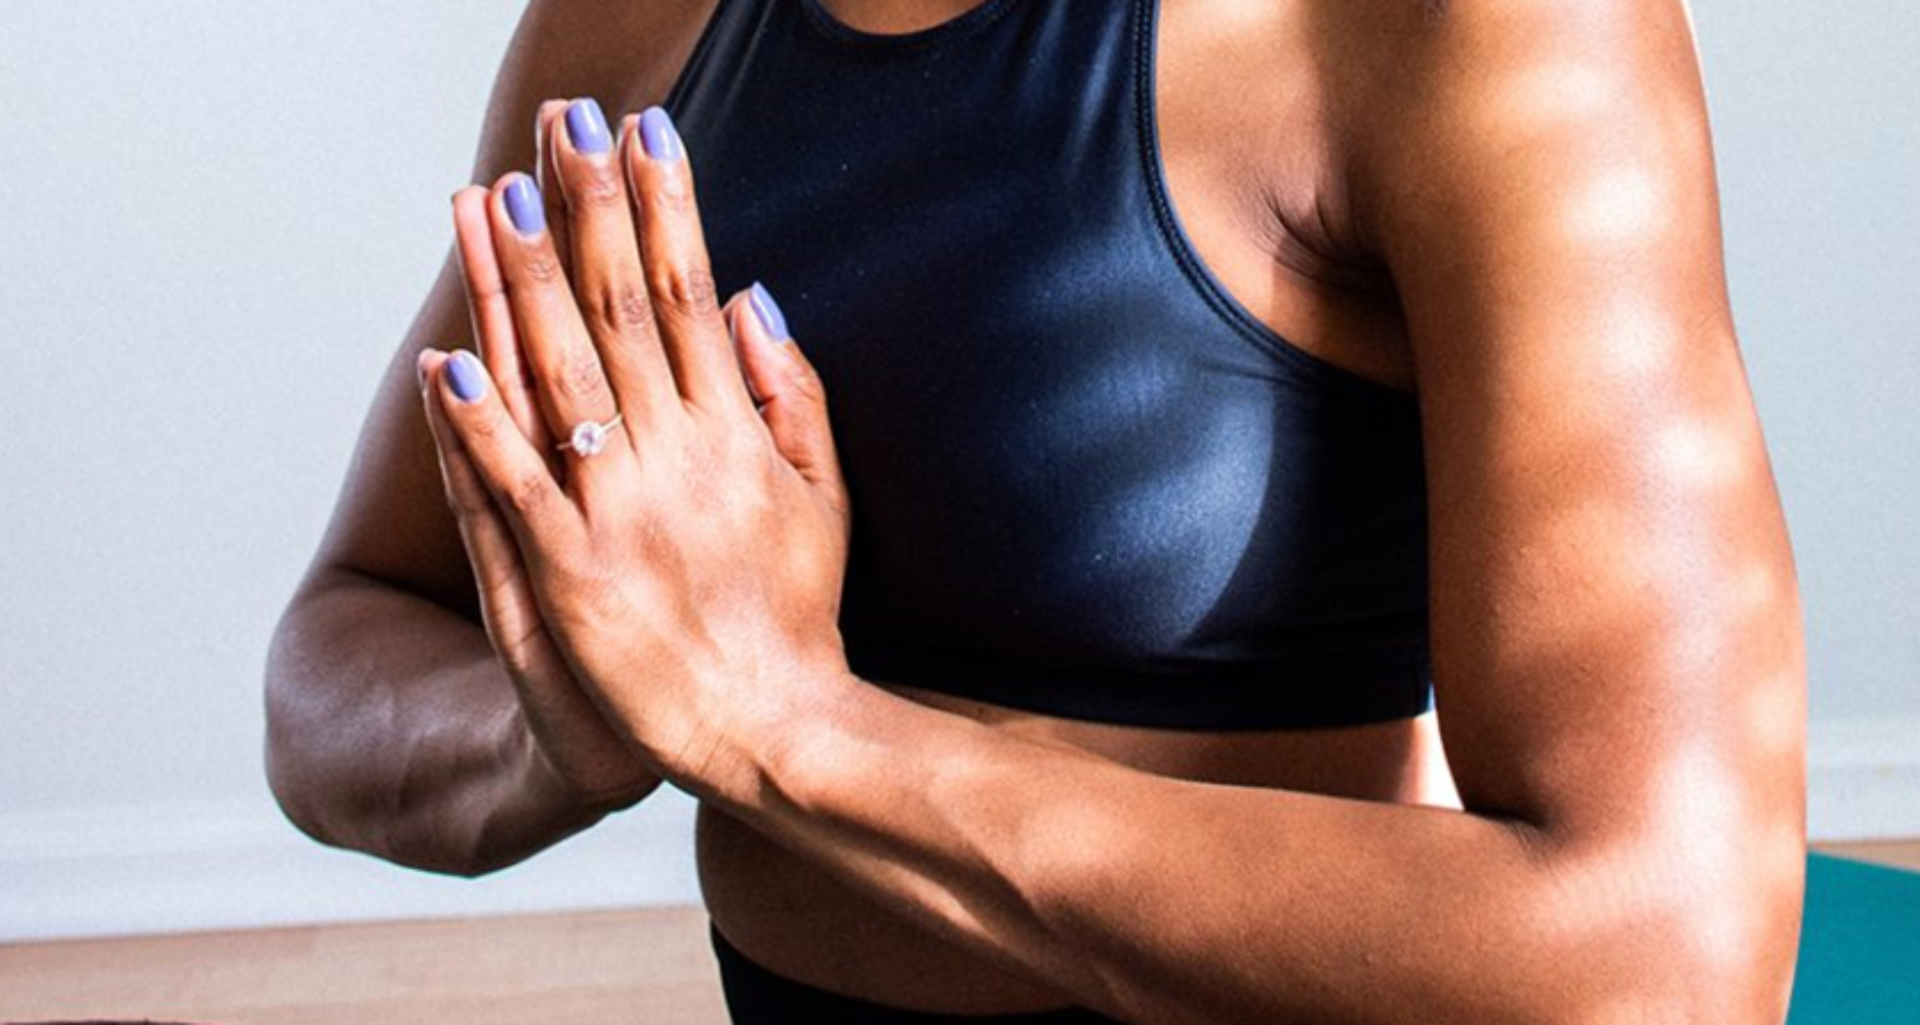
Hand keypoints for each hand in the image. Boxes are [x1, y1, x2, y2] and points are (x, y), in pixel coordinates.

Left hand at [422, 100, 853, 792]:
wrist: (774, 729)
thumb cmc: (795, 614)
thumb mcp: (826, 497)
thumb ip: (794, 396)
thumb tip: (749, 298)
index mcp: (736, 434)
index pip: (688, 294)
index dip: (664, 206)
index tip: (643, 129)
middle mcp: (678, 459)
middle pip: (620, 314)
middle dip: (590, 211)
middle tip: (562, 127)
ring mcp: (621, 517)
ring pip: (561, 382)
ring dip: (522, 288)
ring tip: (492, 202)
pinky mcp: (574, 579)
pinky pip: (518, 493)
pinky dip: (481, 429)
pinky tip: (448, 362)